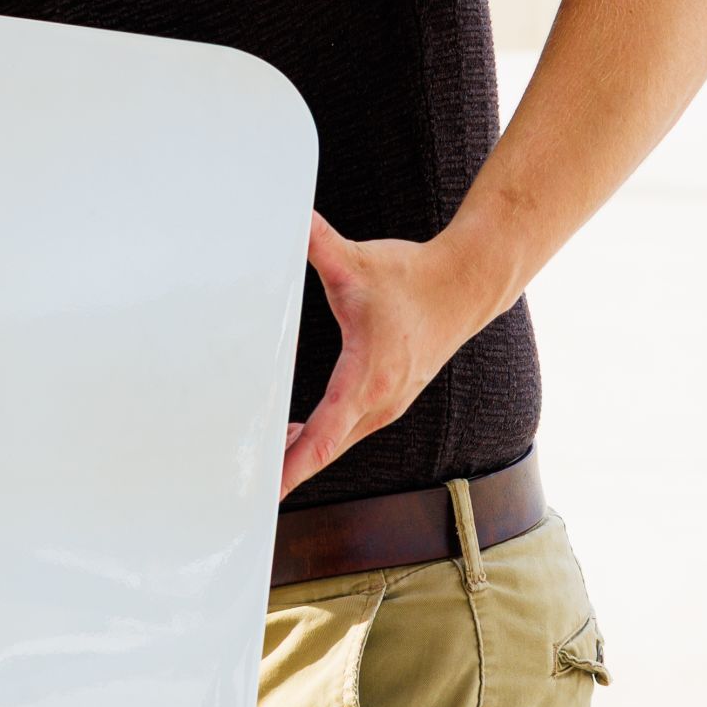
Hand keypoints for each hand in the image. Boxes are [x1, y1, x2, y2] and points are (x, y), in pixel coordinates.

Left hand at [277, 212, 501, 499]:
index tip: (268, 490)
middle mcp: (378, 401)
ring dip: (300, 456)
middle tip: (242, 488)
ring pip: (336, 443)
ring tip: (258, 468)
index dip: (292, 465)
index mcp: (367, 377)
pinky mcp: (388, 397)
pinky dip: (318, 440)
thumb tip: (290, 217)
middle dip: (285, 470)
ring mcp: (386, 403)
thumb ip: (317, 241)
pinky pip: (346, 430)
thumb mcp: (356, 261)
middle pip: (324, 450)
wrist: (464, 286)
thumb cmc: (412, 278)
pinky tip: (292, 435)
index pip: (323, 435)